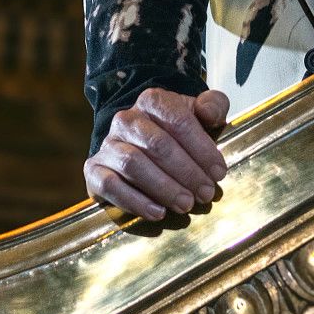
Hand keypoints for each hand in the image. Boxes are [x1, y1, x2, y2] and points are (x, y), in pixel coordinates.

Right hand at [85, 88, 230, 221]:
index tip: (219, 172)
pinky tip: (157, 212)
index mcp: (152, 101)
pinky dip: (134, 201)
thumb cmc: (177, 132)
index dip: (202, 149)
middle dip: (186, 172)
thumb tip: (210, 114)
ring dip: (163, 187)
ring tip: (186, 204)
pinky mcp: (94, 170)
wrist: (141, 146)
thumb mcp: (199, 114)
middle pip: (157, 144)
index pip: (178, 121)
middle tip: (206, 193)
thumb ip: (213, 106)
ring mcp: (108, 144)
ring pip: (133, 164)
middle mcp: (126, 119)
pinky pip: (110, 185)